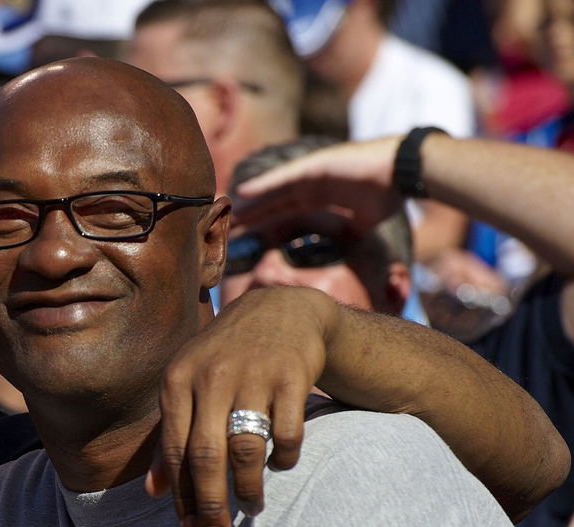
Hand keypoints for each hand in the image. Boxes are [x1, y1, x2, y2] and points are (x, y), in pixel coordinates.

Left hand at [146, 287, 334, 526]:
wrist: (280, 311)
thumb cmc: (223, 360)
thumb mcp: (187, 386)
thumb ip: (170, 437)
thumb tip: (152, 492)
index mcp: (177, 380)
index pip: (174, 450)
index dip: (181, 496)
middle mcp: (211, 376)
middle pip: (207, 455)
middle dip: (211, 505)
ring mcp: (253, 375)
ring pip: (248, 449)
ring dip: (249, 488)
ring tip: (251, 506)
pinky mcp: (292, 376)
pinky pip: (287, 434)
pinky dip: (284, 459)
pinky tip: (280, 464)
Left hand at [232, 136, 402, 237]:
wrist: (403, 173)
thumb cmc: (388, 195)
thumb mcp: (364, 224)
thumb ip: (350, 236)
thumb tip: (349, 258)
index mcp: (320, 197)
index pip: (285, 213)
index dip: (265, 223)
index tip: (246, 236)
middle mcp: (311, 185)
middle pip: (273, 203)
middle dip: (251, 215)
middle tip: (226, 227)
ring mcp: (310, 174)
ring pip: (273, 191)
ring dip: (250, 203)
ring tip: (227, 213)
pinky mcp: (313, 166)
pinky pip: (282, 177)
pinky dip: (262, 185)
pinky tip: (242, 193)